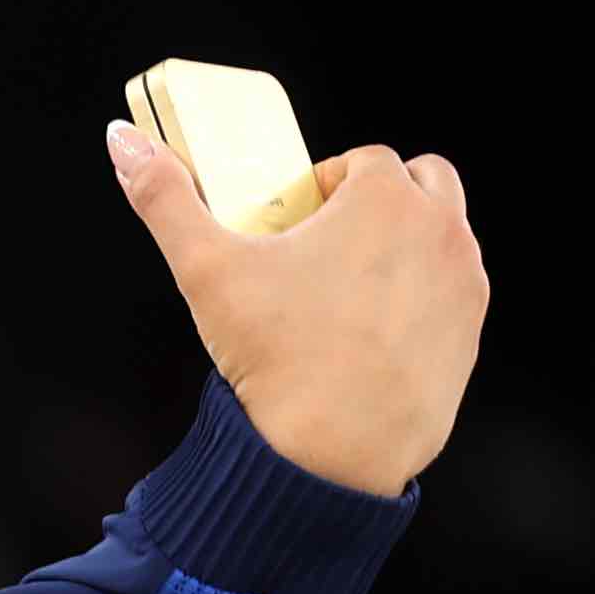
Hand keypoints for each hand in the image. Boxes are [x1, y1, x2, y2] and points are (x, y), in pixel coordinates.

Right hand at [107, 120, 486, 495]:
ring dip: (406, 241)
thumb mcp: (205, 271)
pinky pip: (451, 289)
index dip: (325, 182)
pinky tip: (371, 331)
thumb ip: (164, 199)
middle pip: (422, 179)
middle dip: (383, 197)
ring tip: (348, 288)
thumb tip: (124, 141)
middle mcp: (439, 227)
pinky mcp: (470, 326)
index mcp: (384, 198)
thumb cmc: (274, 356)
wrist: (330, 452)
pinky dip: (419, 295)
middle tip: (331, 241)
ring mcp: (463, 278)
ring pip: (444, 232)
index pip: (362, 159)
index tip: (297, 217)